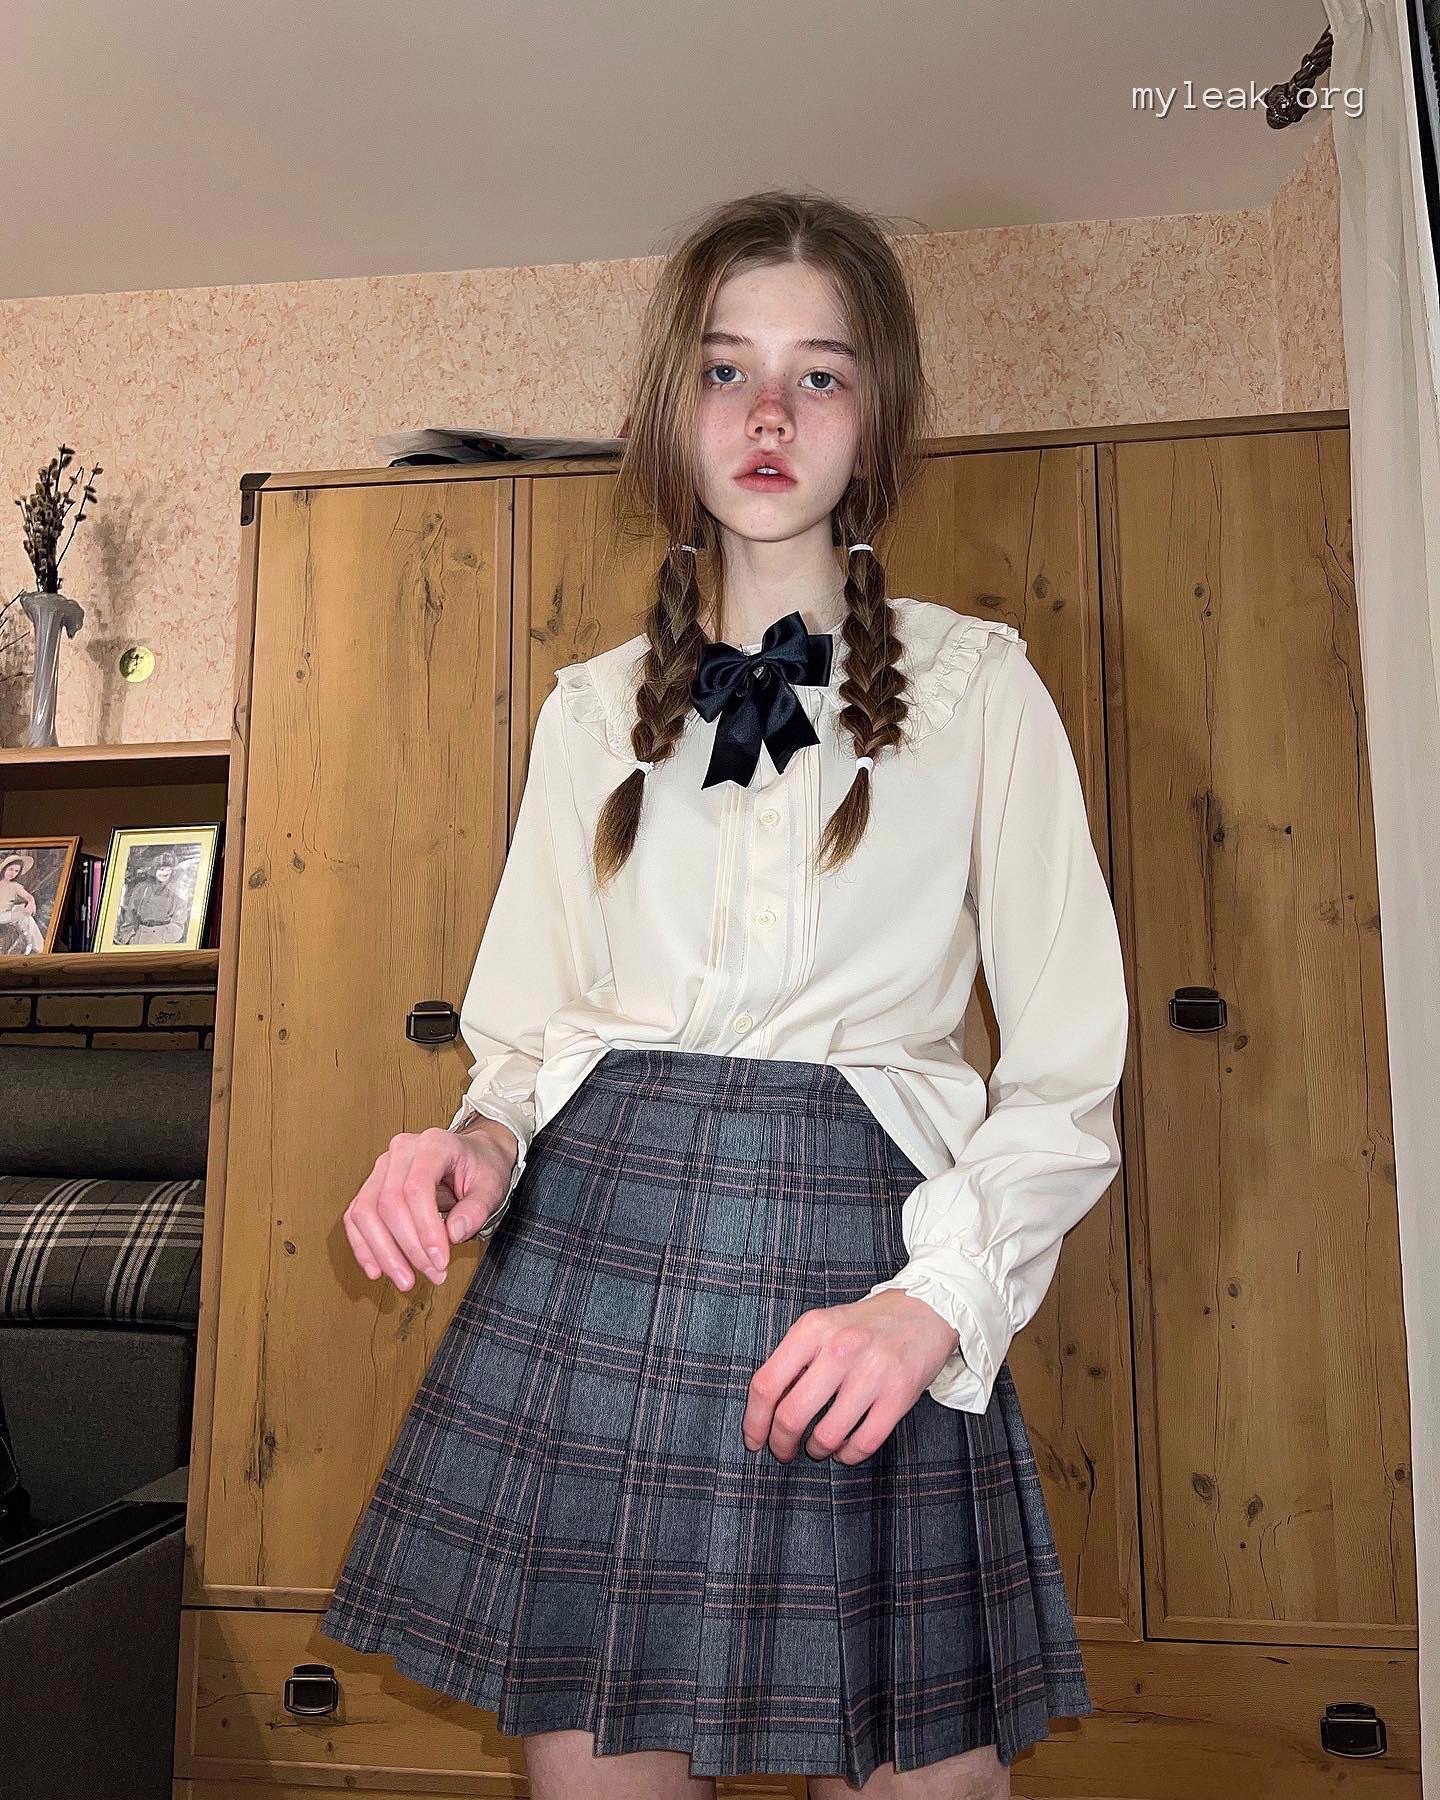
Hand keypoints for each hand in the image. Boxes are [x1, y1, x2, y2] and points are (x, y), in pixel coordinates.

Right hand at [341, 1121, 517, 1291]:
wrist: (473, 1155)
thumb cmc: (481, 1167)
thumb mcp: (492, 1185)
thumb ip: (477, 1209)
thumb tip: (454, 1234)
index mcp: (433, 1144)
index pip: (416, 1188)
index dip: (425, 1230)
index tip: (440, 1260)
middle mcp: (402, 1151)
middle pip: (388, 1203)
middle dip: (408, 1248)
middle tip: (431, 1274)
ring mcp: (383, 1167)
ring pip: (365, 1212)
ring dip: (382, 1253)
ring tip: (405, 1279)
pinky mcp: (373, 1185)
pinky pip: (356, 1217)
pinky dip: (364, 1246)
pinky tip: (377, 1269)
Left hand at [741, 1291, 962, 1464]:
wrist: (925, 1309)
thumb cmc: (865, 1325)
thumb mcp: (822, 1326)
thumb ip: (794, 1360)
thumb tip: (764, 1410)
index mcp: (812, 1329)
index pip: (766, 1384)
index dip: (754, 1421)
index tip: (754, 1440)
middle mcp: (840, 1348)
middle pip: (792, 1415)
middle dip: (782, 1444)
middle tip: (784, 1451)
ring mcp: (872, 1371)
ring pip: (827, 1435)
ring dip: (817, 1450)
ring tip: (818, 1447)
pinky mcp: (900, 1394)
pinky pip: (864, 1443)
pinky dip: (848, 1455)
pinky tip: (845, 1449)